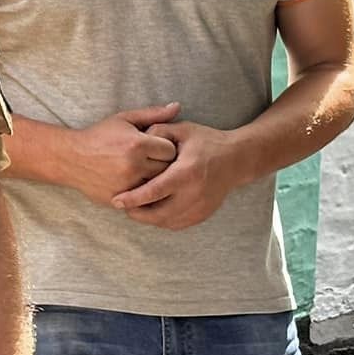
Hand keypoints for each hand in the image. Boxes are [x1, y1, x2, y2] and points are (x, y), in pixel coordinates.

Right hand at [58, 103, 179, 204]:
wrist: (70, 158)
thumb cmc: (99, 136)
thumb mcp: (124, 119)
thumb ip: (153, 114)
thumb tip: (177, 106)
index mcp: (137, 144)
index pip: (170, 150)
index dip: (166, 148)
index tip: (158, 148)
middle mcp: (134, 165)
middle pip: (166, 170)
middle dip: (162, 165)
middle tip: (154, 161)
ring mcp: (127, 184)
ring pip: (156, 186)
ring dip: (154, 180)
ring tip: (145, 172)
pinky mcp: (120, 198)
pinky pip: (143, 199)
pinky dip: (143, 194)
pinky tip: (137, 184)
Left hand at [113, 121, 245, 229]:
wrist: (237, 159)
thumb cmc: (206, 142)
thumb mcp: (183, 130)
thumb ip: (159, 131)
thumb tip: (138, 138)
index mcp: (187, 172)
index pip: (155, 191)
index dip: (133, 198)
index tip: (116, 201)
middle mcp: (194, 193)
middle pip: (158, 213)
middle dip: (136, 212)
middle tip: (121, 205)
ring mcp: (200, 207)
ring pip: (165, 222)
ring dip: (147, 218)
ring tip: (133, 208)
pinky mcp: (202, 215)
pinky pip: (176, 224)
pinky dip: (161, 220)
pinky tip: (151, 211)